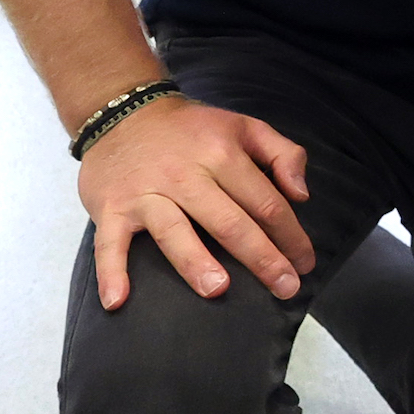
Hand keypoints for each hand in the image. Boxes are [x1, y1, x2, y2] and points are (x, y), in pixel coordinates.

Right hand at [79, 96, 314, 309]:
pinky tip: (118, 301)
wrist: (122, 112)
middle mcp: (185, 175)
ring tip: (217, 289)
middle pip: (229, 222)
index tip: (305, 264)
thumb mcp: (245, 126)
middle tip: (285, 289)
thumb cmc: (192, 130)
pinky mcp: (110, 208)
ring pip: (174, 230)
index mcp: (222, 155)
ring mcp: (145, 194)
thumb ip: (284, 154)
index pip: (265, 203)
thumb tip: (302, 196)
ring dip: (194, 261)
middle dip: (261, 258)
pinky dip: (111, 272)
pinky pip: (108, 243)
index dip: (290, 236)